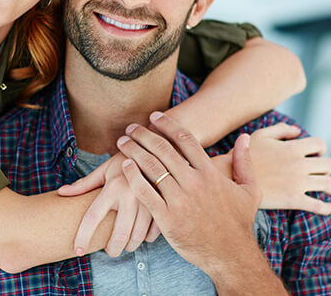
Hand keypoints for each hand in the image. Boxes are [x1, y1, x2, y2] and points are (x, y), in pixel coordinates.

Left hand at [58, 152, 159, 256]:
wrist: (154, 150)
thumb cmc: (124, 162)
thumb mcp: (104, 170)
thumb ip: (84, 184)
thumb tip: (61, 192)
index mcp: (112, 187)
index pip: (92, 217)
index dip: (83, 236)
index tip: (77, 250)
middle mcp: (130, 195)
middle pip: (118, 235)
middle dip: (111, 250)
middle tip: (109, 251)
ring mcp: (148, 202)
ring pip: (136, 238)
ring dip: (128, 246)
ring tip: (124, 245)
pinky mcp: (162, 206)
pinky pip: (153, 233)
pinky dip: (145, 239)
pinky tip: (140, 236)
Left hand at [117, 112, 261, 277]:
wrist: (231, 257)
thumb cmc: (239, 223)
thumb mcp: (249, 190)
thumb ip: (245, 162)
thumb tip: (244, 137)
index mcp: (210, 173)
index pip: (185, 139)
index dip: (167, 124)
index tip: (154, 116)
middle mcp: (194, 183)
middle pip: (163, 149)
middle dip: (144, 134)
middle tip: (131, 127)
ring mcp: (180, 200)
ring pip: (151, 167)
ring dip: (133, 150)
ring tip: (122, 142)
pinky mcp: (167, 218)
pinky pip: (144, 193)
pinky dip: (132, 177)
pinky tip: (123, 166)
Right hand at [249, 123, 330, 213]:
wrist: (230, 176)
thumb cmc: (243, 154)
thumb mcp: (259, 135)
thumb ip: (280, 130)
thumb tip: (298, 130)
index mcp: (292, 148)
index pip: (320, 145)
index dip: (319, 149)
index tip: (315, 155)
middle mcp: (299, 165)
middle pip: (328, 166)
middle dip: (326, 168)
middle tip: (320, 172)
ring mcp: (297, 183)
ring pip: (329, 185)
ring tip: (328, 190)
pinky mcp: (293, 200)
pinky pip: (319, 206)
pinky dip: (326, 207)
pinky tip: (326, 206)